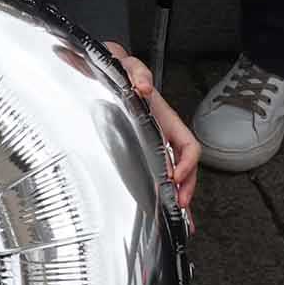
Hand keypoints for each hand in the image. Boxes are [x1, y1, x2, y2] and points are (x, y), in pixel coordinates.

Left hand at [108, 46, 199, 212]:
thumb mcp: (126, 66)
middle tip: (180, 206)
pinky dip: (159, 195)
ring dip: (178, 195)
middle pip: (185, 166)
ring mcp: (149, 144)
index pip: (187, 144)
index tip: (174, 177)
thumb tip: (143, 87)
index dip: (187, 163)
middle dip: (186, 187)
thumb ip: (136, 73)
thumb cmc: (115, 69)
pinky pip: (153, 175)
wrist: (96, 69)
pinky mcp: (134, 151)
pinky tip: (161, 213)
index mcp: (163, 118)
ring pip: (173, 174)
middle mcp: (160, 134)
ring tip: (180, 218)